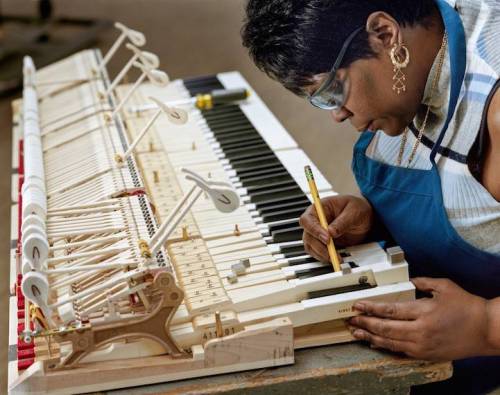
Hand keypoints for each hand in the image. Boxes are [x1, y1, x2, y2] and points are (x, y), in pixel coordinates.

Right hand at [299, 195, 372, 261]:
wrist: (364, 217)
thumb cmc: (357, 208)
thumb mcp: (353, 212)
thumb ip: (342, 222)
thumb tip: (331, 232)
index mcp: (319, 208)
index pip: (307, 219)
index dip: (314, 230)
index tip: (327, 238)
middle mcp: (315, 221)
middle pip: (308, 235)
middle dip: (319, 246)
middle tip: (333, 252)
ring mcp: (317, 233)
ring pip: (310, 246)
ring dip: (322, 254)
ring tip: (336, 258)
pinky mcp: (322, 243)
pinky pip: (317, 253)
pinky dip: (324, 257)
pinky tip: (335, 258)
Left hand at [348, 278, 489, 360]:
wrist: (487, 330)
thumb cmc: (467, 306)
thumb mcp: (444, 286)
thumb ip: (421, 282)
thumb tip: (406, 281)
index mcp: (424, 311)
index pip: (390, 310)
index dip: (370, 308)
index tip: (357, 305)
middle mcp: (421, 331)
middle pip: (385, 328)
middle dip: (365, 323)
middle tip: (350, 320)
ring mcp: (423, 346)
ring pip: (390, 343)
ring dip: (371, 337)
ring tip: (357, 332)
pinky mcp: (427, 355)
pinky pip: (401, 352)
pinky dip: (385, 347)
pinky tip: (375, 343)